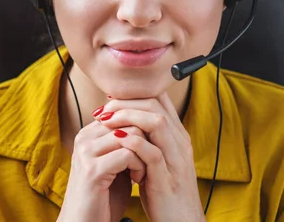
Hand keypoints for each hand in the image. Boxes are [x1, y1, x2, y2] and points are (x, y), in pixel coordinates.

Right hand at [58, 118, 146, 221]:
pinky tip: (138, 180)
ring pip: (129, 134)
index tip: (147, 151)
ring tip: (142, 171)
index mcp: (88, 134)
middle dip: (144, 139)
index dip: (140, 130)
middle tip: (147, 162)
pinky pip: (127, 154)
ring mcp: (86, 153)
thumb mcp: (117, 164)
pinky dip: (140, 166)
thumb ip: (126, 143)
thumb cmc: (105, 197)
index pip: (121, 112)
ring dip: (144, 153)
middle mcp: (84, 138)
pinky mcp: (92, 170)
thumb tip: (149, 121)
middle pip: (127, 120)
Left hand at [96, 92, 205, 221]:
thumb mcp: (156, 159)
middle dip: (126, 102)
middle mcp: (179, 142)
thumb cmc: (163, 190)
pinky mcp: (167, 178)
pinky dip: (133, 142)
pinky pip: (153, 153)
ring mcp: (175, 159)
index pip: (159, 99)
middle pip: (155, 104)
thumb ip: (147, 138)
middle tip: (103, 108)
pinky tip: (116, 139)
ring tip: (105, 120)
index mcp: (177, 135)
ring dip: (127, 116)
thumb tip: (120, 121)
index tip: (109, 99)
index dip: (133, 94)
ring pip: (156, 122)